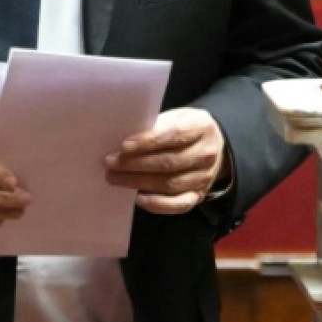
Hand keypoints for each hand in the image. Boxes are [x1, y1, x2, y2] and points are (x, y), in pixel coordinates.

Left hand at [104, 107, 225, 213]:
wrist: (211, 144)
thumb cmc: (182, 127)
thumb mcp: (173, 117)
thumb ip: (154, 126)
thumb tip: (122, 143)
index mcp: (201, 126)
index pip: (174, 134)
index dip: (148, 141)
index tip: (123, 146)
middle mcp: (207, 153)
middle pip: (169, 162)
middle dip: (136, 164)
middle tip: (110, 163)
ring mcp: (205, 177)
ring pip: (171, 184)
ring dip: (139, 182)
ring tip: (115, 178)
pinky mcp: (200, 195)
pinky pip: (180, 204)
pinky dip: (158, 204)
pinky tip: (138, 198)